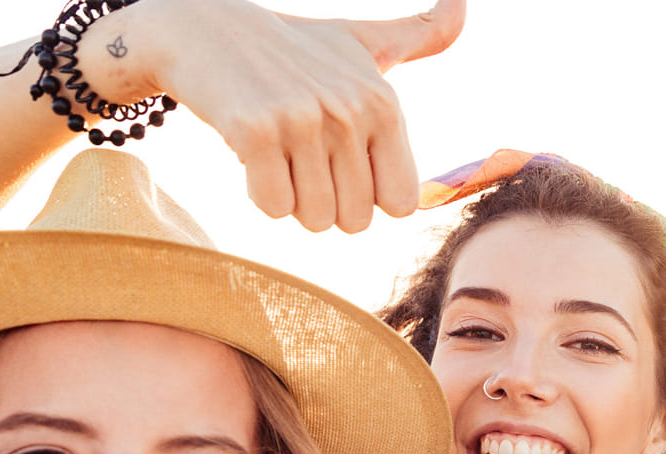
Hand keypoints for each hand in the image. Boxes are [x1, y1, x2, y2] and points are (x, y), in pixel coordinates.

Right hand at [103, 0, 466, 232]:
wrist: (204, 29)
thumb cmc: (292, 47)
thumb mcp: (364, 41)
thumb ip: (421, 35)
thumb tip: (462, 3)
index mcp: (384, 103)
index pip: (398, 204)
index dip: (364, 195)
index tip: (340, 159)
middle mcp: (350, 111)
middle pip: (354, 220)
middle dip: (323, 200)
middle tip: (300, 154)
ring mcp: (303, 119)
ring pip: (313, 218)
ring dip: (290, 197)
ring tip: (277, 150)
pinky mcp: (255, 130)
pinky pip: (272, 205)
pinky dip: (257, 191)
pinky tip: (251, 151)